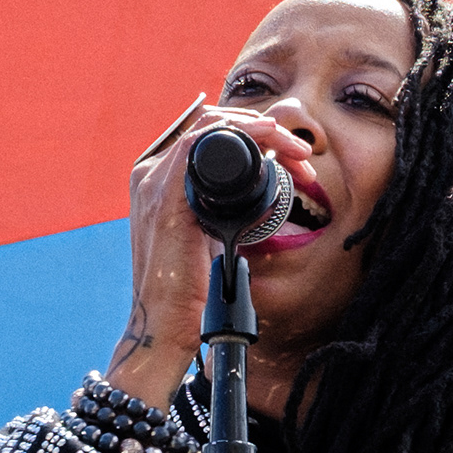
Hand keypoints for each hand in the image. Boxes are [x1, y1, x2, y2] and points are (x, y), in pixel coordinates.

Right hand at [110, 96, 323, 408]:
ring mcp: (154, 183)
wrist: (162, 328)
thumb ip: (222, 215)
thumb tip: (261, 201)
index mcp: (160, 181)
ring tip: (296, 148)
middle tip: (302, 152)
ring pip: (209, 124)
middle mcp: (151, 175)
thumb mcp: (209, 241)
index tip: (291, 154)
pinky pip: (199, 143)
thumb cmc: (187, 293)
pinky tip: (270, 139)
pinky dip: (240, 134)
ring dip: (261, 128)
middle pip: (211, 124)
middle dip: (264, 128)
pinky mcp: (165, 198)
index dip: (252, 132)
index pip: (207, 134)